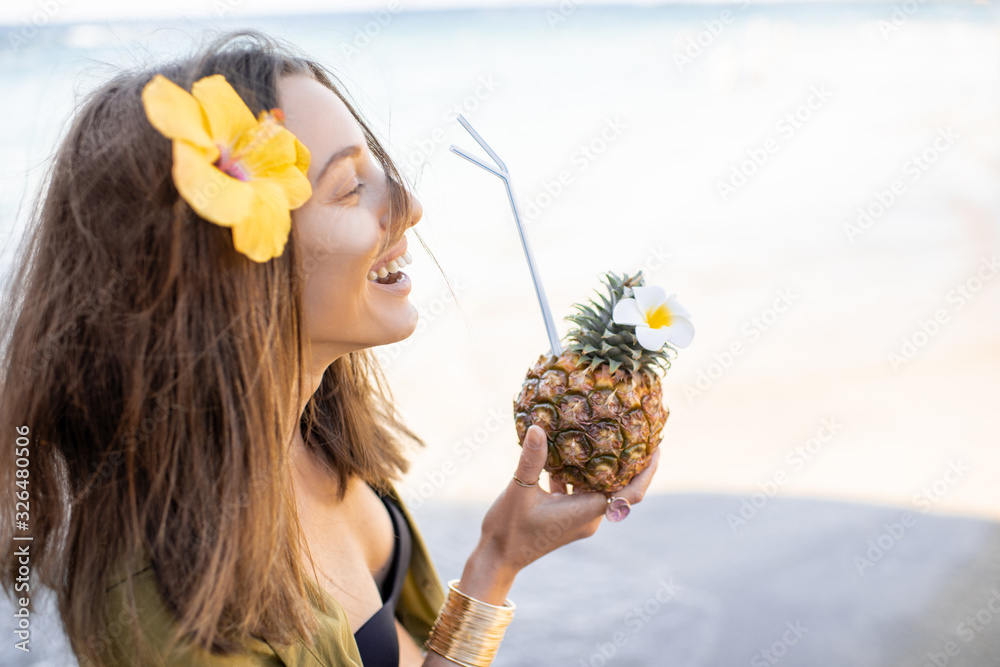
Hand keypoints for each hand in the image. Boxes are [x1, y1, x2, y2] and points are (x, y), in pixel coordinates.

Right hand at [459, 424, 659, 602]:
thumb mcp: (519, 491)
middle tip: (634, 431)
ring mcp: (578, 517)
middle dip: (629, 461)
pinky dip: (578, 472)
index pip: (631, 493)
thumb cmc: (510, 530)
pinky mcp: (566, 516)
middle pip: (621, 487)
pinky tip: (565, 450)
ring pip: (599, 486)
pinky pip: (580, 489)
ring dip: (601, 464)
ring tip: (603, 434)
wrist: (497, 558)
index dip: (648, 471)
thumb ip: (531, 460)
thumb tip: (539, 428)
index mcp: (587, 512)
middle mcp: (589, 516)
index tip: (657, 447)